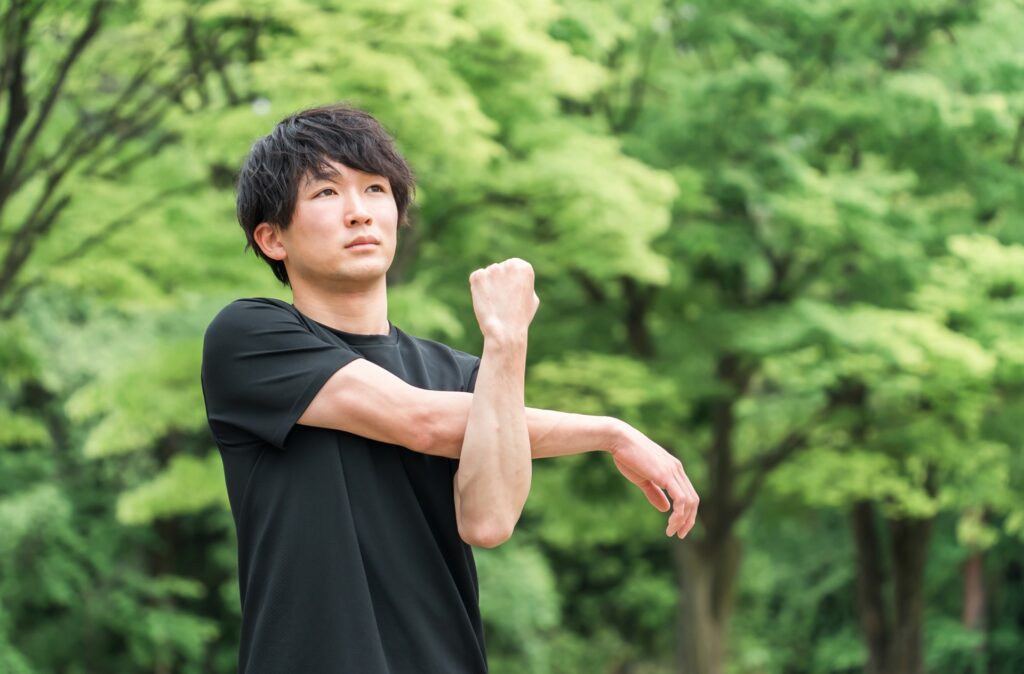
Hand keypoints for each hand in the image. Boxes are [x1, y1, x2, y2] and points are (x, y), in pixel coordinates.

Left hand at [469, 258, 539, 342]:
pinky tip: (486, 301)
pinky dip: (478, 289)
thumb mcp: (532, 298)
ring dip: (489, 286)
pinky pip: (476, 280)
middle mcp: (509, 264)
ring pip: (488, 275)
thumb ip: (524, 284)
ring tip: (494, 303)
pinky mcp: (478, 277)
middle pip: (500, 269)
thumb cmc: (520, 317)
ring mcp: (492, 269)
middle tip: (502, 301)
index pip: (513, 267)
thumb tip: (516, 278)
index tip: (512, 295)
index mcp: (524, 267)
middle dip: (499, 282)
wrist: (505, 330)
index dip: (511, 283)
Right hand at [609, 421, 698, 538]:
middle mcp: (677, 469)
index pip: (688, 494)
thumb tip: (666, 509)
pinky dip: (679, 514)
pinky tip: (671, 524)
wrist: (619, 440)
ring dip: (684, 520)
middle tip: (679, 534)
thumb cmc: (627, 457)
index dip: (686, 513)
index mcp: (673, 469)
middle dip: (688, 520)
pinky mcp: (667, 475)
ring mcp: (673, 471)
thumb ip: (655, 493)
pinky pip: (681, 499)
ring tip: (672, 532)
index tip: (677, 527)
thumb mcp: (643, 479)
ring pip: (689, 501)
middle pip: (693, 500)